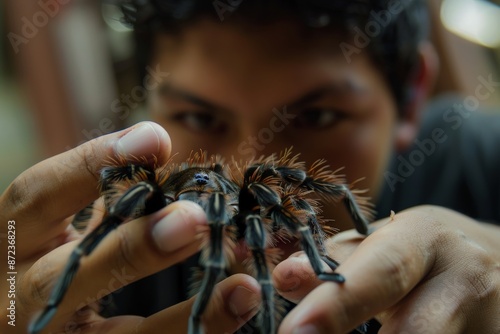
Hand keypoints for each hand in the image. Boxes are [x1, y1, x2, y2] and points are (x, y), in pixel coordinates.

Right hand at [0, 122, 259, 333]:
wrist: (21, 309)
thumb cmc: (53, 248)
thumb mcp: (64, 218)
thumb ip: (105, 195)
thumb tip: (158, 148)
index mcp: (10, 240)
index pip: (39, 195)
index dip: (93, 164)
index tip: (154, 140)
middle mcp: (15, 295)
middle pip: (64, 278)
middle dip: (134, 248)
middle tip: (194, 221)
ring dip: (181, 317)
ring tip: (241, 291)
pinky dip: (191, 333)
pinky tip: (236, 312)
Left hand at [273, 205, 499, 332]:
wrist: (499, 259)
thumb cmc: (426, 251)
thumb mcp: (385, 243)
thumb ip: (335, 262)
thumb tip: (283, 278)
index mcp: (426, 238)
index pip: (381, 272)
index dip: (336, 307)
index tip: (294, 333)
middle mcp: (465, 279)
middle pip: (414, 332)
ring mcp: (490, 320)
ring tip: (355, 333)